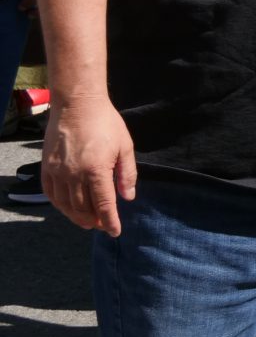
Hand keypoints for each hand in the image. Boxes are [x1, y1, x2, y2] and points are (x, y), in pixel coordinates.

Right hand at [43, 96, 135, 234]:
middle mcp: (74, 174)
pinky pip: (51, 194)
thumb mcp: (125, 146)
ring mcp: (57, 172)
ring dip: (77, 217)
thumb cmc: (106, 123)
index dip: (110, 221)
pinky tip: (69, 208)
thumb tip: (128, 197)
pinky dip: (60, 206)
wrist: (77, 105)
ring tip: (88, 221)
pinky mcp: (47, 168)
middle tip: (102, 225)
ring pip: (65, 205)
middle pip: (83, 208)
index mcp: (97, 169)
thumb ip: (127, 174)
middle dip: (94, 221)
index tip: (114, 232)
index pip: (104, 204)